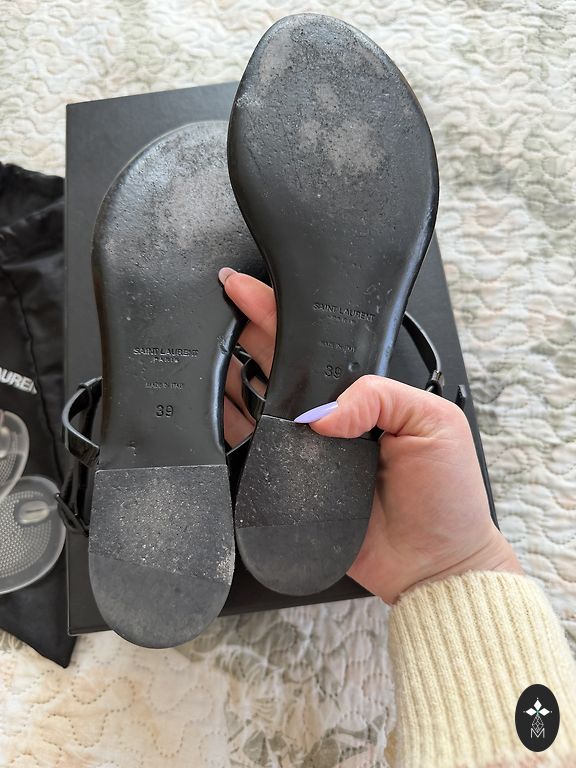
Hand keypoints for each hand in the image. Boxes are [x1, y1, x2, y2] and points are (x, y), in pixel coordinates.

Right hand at [220, 268, 521, 602]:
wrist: (432, 565)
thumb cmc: (446, 497)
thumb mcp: (434, 423)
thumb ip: (381, 397)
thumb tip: (323, 412)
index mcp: (365, 393)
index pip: (318, 343)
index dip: (282, 313)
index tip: (249, 290)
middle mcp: (332, 416)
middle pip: (280, 364)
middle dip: (246, 331)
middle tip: (220, 309)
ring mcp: (308, 448)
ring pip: (258, 401)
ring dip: (231, 374)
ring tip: (206, 349)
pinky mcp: (290, 481)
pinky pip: (252, 448)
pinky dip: (228, 426)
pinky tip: (210, 405)